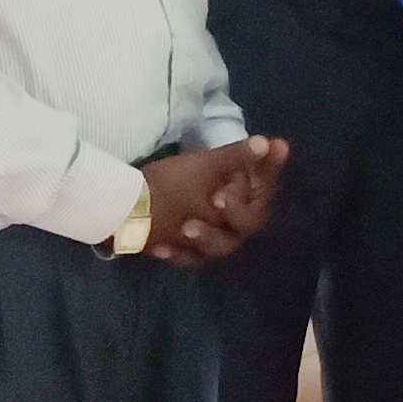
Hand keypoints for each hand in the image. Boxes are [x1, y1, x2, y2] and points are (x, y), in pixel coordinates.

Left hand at [139, 137, 287, 263]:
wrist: (133, 203)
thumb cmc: (176, 179)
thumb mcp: (206, 165)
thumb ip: (236, 156)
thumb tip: (264, 142)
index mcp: (243, 196)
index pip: (265, 187)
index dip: (269, 172)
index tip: (269, 154)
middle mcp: (234, 222)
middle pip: (249, 222)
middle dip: (237, 211)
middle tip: (219, 199)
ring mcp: (213, 240)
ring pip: (221, 245)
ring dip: (206, 236)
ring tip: (187, 227)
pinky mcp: (189, 255)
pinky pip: (187, 259)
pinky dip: (176, 253)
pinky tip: (161, 248)